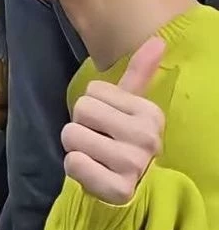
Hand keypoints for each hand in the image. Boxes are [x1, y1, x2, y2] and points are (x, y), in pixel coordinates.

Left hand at [62, 35, 165, 204]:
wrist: (128, 188)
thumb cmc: (123, 140)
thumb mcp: (131, 106)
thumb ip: (139, 73)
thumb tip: (157, 40)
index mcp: (150, 113)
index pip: (92, 91)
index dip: (92, 107)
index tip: (108, 124)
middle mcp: (147, 138)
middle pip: (81, 110)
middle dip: (80, 125)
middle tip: (98, 141)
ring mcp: (133, 164)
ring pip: (72, 135)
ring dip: (75, 147)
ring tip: (95, 157)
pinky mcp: (117, 189)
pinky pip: (73, 163)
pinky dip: (74, 167)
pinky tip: (92, 172)